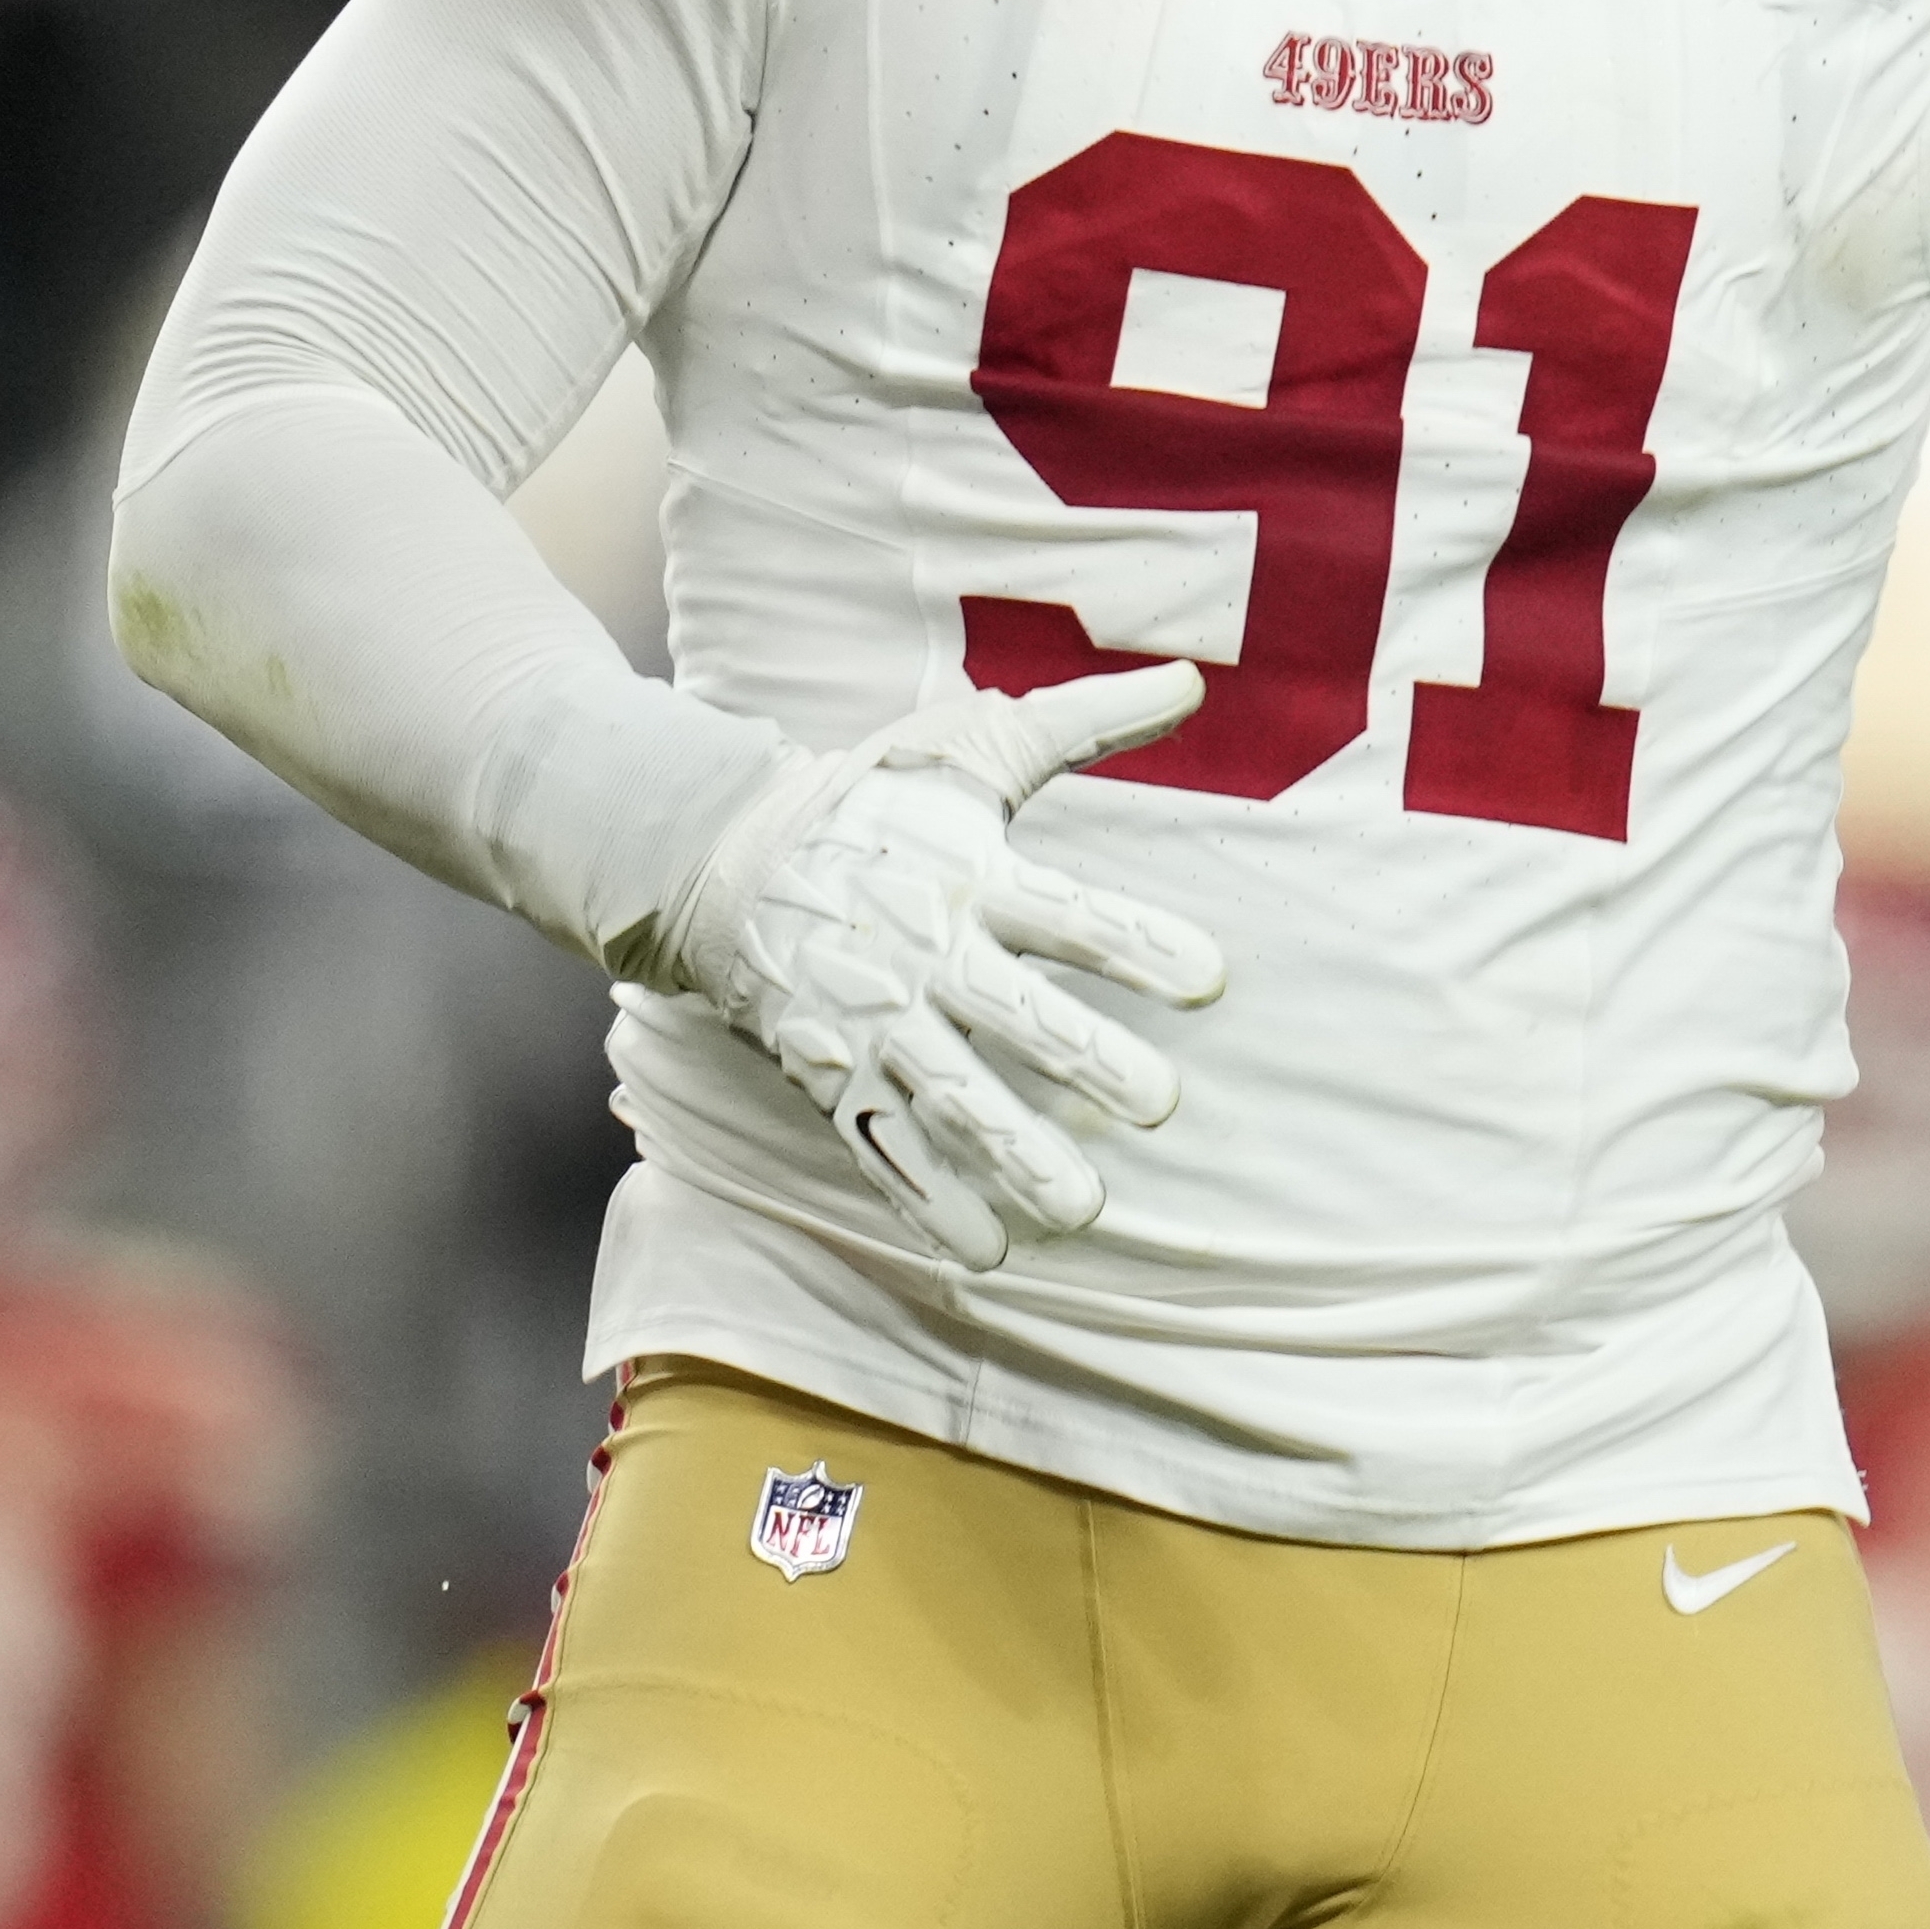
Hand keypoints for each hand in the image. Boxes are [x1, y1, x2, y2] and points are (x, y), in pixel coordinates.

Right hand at [660, 666, 1227, 1268]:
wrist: (719, 855)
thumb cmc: (874, 799)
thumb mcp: (975, 746)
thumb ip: (1089, 722)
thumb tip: (1191, 679)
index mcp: (973, 873)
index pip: (1071, 913)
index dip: (1138, 945)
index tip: (1209, 981)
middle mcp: (929, 951)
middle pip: (1018, 1015)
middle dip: (1086, 1060)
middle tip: (1156, 1104)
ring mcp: (878, 1020)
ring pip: (954, 1096)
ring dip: (1017, 1152)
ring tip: (1084, 1207)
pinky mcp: (832, 1073)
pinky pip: (883, 1145)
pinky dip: (928, 1199)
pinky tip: (984, 1249)